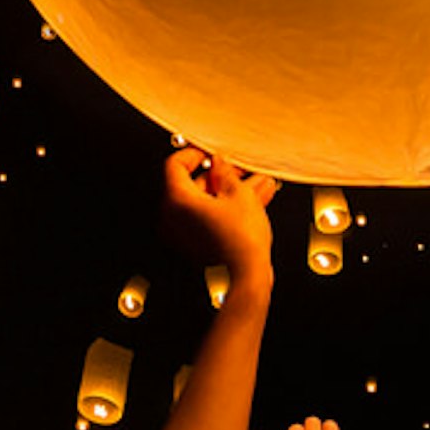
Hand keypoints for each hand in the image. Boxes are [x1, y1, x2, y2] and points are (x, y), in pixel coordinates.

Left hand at [155, 146, 281, 285]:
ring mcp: (184, 234)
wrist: (247, 277)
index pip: (175, 165)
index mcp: (177, 200)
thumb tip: (220, 165)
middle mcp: (173, 218)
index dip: (195, 153)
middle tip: (239, 170)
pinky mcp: (196, 245)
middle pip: (193, 185)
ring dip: (229, 191)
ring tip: (255, 185)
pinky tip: (251, 202)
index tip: (210, 152)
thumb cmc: (240, 242)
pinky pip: (208, 218)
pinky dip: (226, 208)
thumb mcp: (239, 195)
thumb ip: (226, 173)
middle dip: (220, 175)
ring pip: (205, 203)